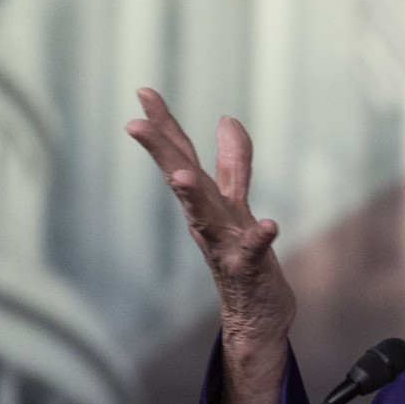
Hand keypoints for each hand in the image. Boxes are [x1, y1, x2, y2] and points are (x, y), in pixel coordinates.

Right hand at [126, 88, 295, 403]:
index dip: (165, 123)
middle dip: (161, 150)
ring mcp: (224, 244)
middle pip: (182, 178)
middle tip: (135, 123)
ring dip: (192, 196)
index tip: (144, 91)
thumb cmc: (242, 253)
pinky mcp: (249, 268)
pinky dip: (258, 238)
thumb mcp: (236, 202)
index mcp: (204, 200)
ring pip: (205, 216)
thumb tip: (227, 118)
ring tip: (180, 176)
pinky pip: (253, 251)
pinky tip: (268, 224)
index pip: (181, 155)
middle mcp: (206, 219)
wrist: (255, 313)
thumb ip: (233, 161)